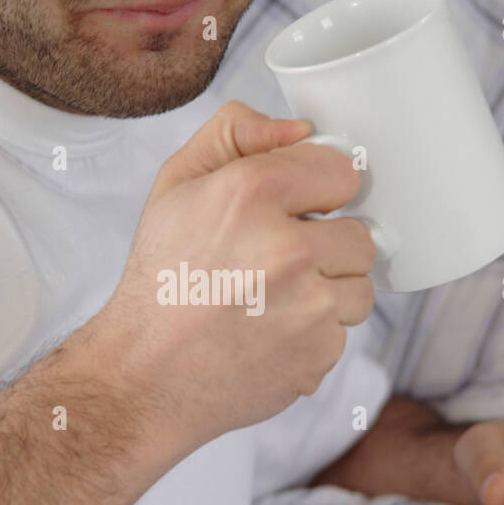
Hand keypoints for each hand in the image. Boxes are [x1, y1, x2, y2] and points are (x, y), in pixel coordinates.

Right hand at [91, 100, 375, 456]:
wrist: (144, 375)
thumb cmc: (161, 282)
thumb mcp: (175, 186)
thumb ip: (234, 134)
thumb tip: (300, 129)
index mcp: (250, 192)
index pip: (340, 171)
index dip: (316, 191)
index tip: (296, 209)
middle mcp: (286, 246)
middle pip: (359, 234)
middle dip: (326, 247)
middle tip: (277, 265)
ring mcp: (309, 305)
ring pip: (359, 286)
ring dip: (327, 293)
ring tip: (273, 302)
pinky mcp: (319, 352)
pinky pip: (343, 332)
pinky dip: (314, 336)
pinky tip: (270, 335)